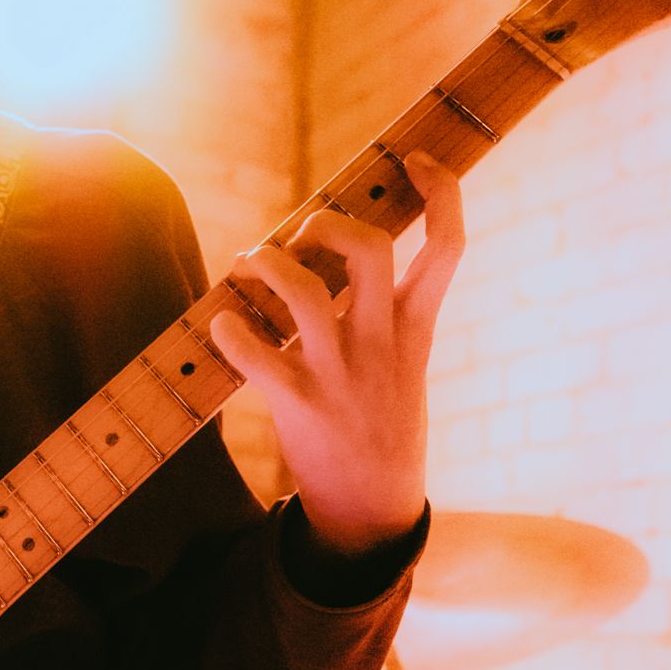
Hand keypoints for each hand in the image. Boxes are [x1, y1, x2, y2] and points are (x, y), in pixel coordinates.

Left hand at [209, 151, 464, 555]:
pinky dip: (230, 332)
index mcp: (417, 330)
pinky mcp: (301, 405)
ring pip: (305, 291)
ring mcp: (341, 374)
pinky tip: (222, 324)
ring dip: (268, 263)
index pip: (448, 247)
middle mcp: (382, 344)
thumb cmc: (384, 423)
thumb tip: (345, 254)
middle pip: (370, 250)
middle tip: (303, 231)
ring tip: (250, 265)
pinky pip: (257, 357)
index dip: (440, 191)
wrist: (373, 507)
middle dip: (328, 223)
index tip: (412, 162)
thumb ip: (389, 311)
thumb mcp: (407, 364)